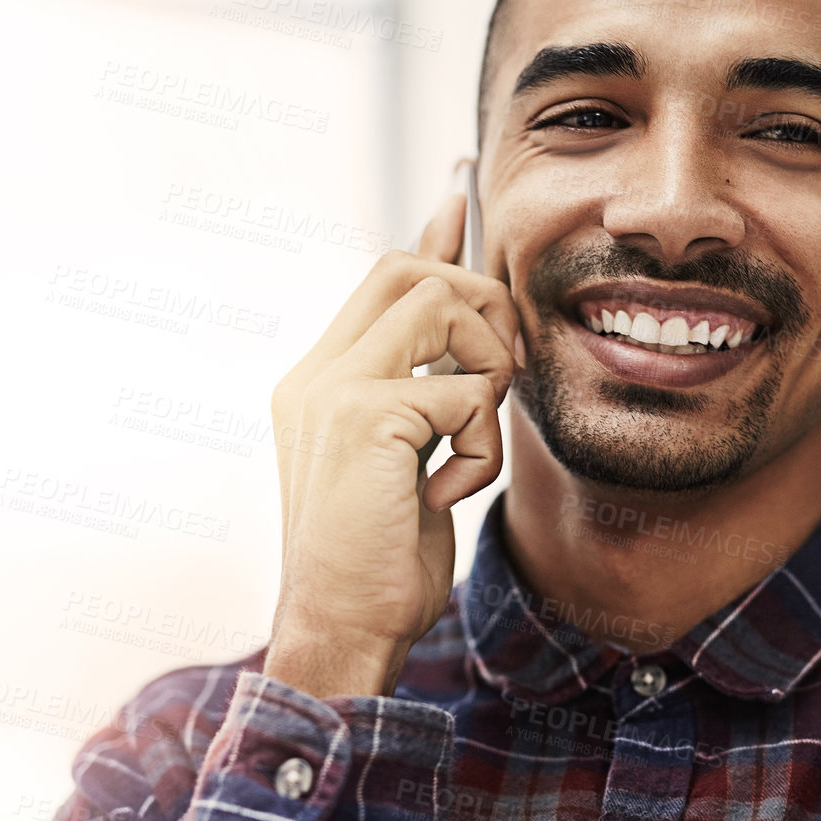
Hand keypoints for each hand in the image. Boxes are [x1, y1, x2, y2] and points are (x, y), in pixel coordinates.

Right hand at [263, 189, 518, 697]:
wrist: (342, 628)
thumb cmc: (383, 558)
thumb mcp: (410, 461)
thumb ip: (430, 392)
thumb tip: (470, 341)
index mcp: (321, 380)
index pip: (383, 279)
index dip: (433, 238)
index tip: (461, 192)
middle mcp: (317, 373)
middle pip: (409, 269)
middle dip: (480, 303)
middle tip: (503, 370)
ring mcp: (332, 390)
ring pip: (441, 306)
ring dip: (486, 371)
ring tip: (469, 440)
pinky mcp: (363, 418)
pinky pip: (465, 392)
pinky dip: (479, 446)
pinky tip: (445, 494)